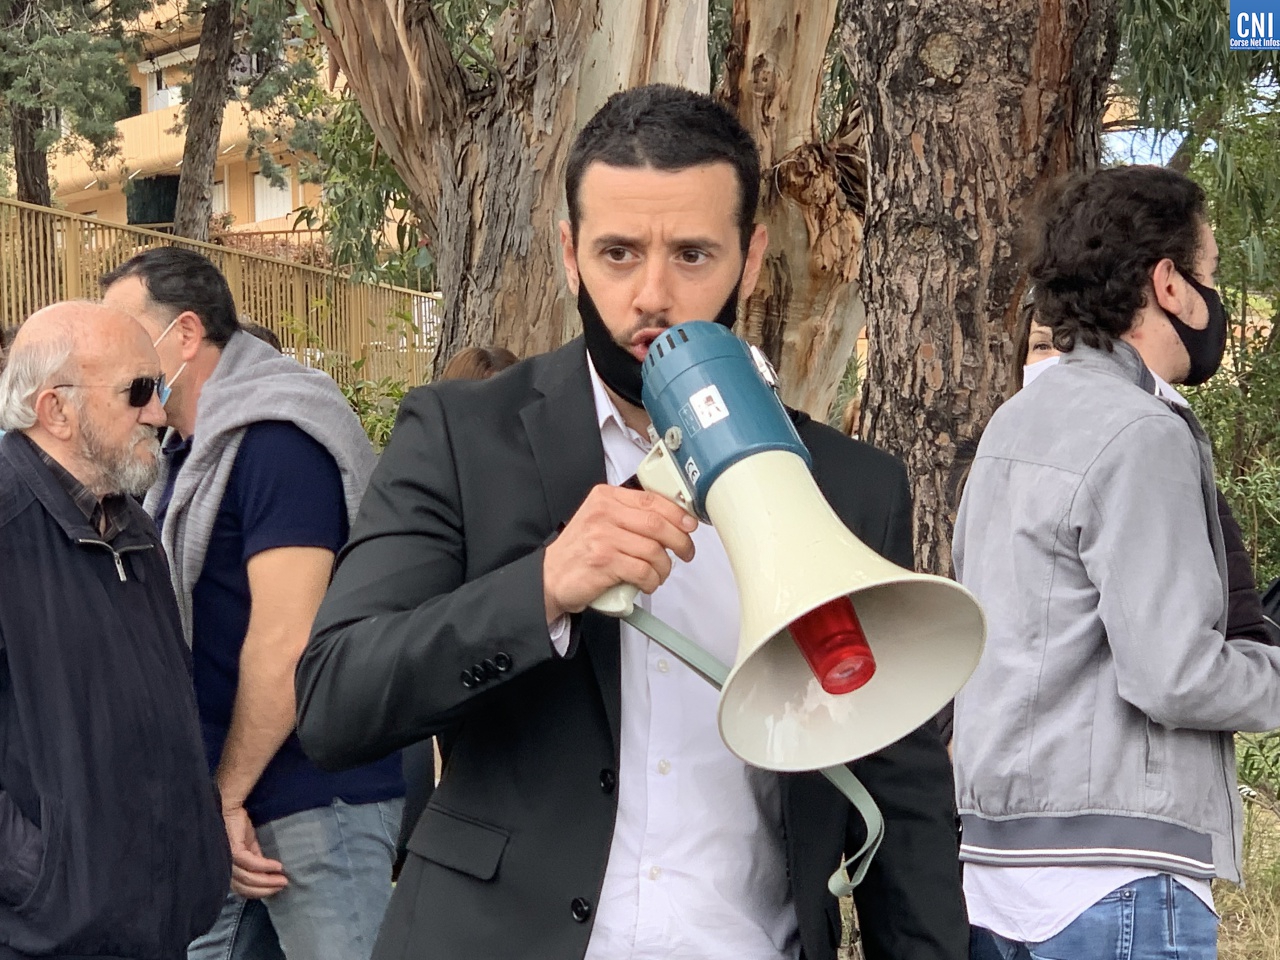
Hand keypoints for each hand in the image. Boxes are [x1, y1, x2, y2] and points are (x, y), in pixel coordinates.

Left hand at [223, 804, 287, 898]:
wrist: (230, 807)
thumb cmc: (238, 826)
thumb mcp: (250, 846)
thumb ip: (256, 860)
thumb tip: (269, 873)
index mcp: (230, 869)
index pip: (243, 889)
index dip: (260, 892)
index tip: (277, 890)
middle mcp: (226, 868)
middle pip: (245, 887)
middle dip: (266, 890)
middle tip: (283, 886)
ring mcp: (229, 860)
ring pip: (248, 878)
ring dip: (268, 881)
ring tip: (283, 879)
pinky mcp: (234, 850)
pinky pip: (252, 863)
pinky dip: (266, 867)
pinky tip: (277, 867)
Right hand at [543, 484, 697, 620]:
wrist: (550, 576)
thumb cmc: (580, 551)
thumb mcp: (601, 520)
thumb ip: (630, 515)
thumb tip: (674, 519)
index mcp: (605, 497)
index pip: (651, 499)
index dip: (677, 513)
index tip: (690, 524)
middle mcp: (603, 514)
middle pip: (657, 524)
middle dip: (680, 541)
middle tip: (685, 552)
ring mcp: (603, 538)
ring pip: (653, 550)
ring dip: (664, 566)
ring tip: (660, 573)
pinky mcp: (604, 562)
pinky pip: (642, 571)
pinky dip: (652, 581)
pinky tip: (648, 583)